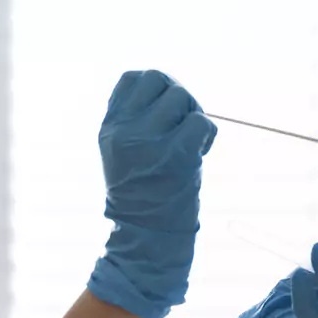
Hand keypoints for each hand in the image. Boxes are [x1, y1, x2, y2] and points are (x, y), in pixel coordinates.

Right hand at [87, 70, 217, 317]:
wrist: (144, 239)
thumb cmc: (141, 196)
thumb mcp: (123, 153)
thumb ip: (136, 122)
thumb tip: (168, 90)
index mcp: (110, 128)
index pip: (133, 78)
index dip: (155, 87)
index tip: (163, 111)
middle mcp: (125, 130)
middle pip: (161, 81)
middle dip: (179, 99)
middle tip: (182, 126)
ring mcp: (149, 141)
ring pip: (182, 98)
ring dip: (193, 116)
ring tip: (189, 143)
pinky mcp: (176, 154)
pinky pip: (200, 122)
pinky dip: (206, 135)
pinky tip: (199, 154)